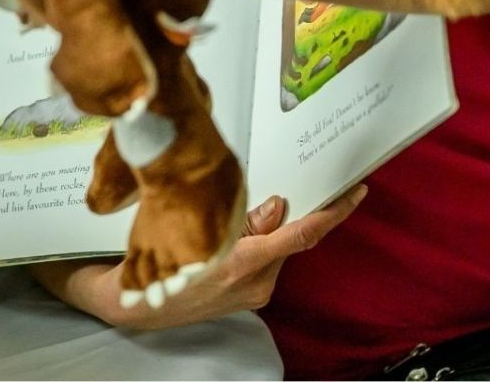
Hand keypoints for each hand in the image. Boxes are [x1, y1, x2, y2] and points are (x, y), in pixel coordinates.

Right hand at [37, 183, 366, 330]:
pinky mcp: (250, 297)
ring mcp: (253, 293)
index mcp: (240, 263)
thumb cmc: (156, 263)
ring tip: (236, 215)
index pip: (301, 235)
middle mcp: (254, 283)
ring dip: (268, 228)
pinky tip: (237, 232)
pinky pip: (267, 260)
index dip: (332, 213)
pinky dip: (260, 242)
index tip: (354, 192)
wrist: (135, 306)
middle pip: (289, 238)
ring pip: (277, 248)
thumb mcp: (192, 228)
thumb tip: (277, 206)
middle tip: (283, 183)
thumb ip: (242, 219)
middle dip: (288, 212)